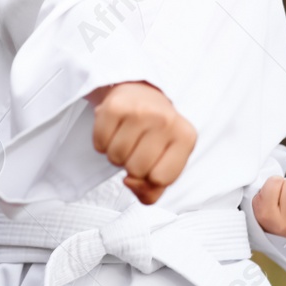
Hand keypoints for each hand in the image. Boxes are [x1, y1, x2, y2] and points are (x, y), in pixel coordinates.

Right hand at [88, 82, 196, 204]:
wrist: (141, 94)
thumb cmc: (155, 136)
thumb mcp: (165, 164)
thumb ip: (152, 191)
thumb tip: (129, 182)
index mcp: (186, 137)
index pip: (160, 179)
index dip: (150, 177)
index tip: (153, 160)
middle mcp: (166, 121)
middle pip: (136, 170)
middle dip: (131, 165)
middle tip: (137, 147)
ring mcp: (140, 111)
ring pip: (116, 157)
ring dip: (116, 154)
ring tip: (127, 138)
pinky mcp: (115, 106)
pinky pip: (99, 144)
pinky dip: (103, 143)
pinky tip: (115, 130)